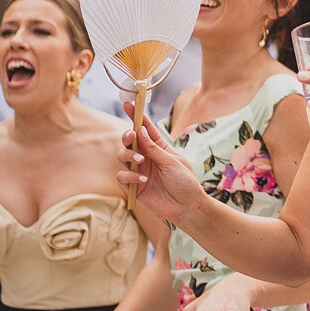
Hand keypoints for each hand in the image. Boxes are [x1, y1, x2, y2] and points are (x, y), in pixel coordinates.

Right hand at [117, 109, 204, 224]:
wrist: (187, 207)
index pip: (145, 129)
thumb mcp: (172, 162)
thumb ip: (154, 149)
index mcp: (159, 147)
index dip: (137, 116)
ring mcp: (139, 170)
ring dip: (129, 155)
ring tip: (140, 161)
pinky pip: (122, 176)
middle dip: (127, 136)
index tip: (129, 103)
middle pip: (129, 141)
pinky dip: (129, 176)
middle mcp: (147, 157)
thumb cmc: (185, 182)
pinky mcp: (134, 185)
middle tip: (131, 137)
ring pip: (122, 156)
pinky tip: (143, 180)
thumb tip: (139, 131)